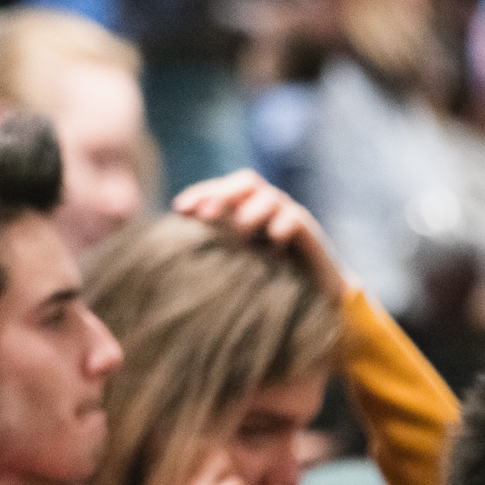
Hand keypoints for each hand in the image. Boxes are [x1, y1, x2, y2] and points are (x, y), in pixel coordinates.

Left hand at [171, 170, 350, 300]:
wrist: (315, 302)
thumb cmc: (268, 287)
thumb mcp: (234, 270)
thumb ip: (210, 257)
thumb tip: (168, 260)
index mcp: (246, 212)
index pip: (222, 189)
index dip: (200, 193)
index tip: (179, 210)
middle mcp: (267, 210)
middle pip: (246, 182)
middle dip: (223, 194)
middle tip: (204, 215)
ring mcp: (289, 219)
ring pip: (269, 197)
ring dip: (250, 211)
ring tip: (238, 232)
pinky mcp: (310, 235)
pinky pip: (295, 218)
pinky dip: (281, 225)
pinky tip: (272, 240)